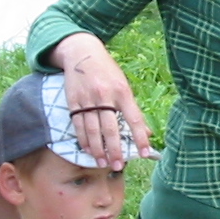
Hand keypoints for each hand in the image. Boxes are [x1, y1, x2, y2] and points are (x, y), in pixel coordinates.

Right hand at [51, 33, 156, 170]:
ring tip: (103, 162)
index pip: (134, 118)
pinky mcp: (73, 101)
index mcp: (122, 91)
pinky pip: (78, 124)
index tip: (145, 153)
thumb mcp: (124, 86)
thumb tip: (145, 133)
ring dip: (97, 149)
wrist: (82, 53)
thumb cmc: (108, 72)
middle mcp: (105, 96)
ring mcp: (88, 99)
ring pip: (92, 129)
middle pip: (110, 128)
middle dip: (115, 149)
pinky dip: (84, 139)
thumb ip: (133, 110)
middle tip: (117, 165)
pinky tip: (88, 149)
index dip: (140, 137)